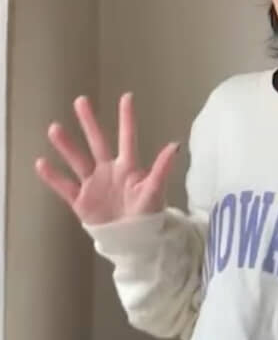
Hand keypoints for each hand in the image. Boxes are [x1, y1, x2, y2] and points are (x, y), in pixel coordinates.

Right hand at [35, 93, 180, 225]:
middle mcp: (109, 171)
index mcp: (129, 167)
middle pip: (97, 142)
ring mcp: (94, 185)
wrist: (134, 243)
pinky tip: (41, 163)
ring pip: (78, 160)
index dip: (127, 118)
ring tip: (54, 129)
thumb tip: (175, 145)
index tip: (126, 97)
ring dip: (67, 146)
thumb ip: (162, 168)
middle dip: (89, 122)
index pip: (127, 138)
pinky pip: (65, 187)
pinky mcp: (82, 201)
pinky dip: (53, 177)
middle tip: (80, 101)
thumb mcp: (155, 191)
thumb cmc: (148, 215)